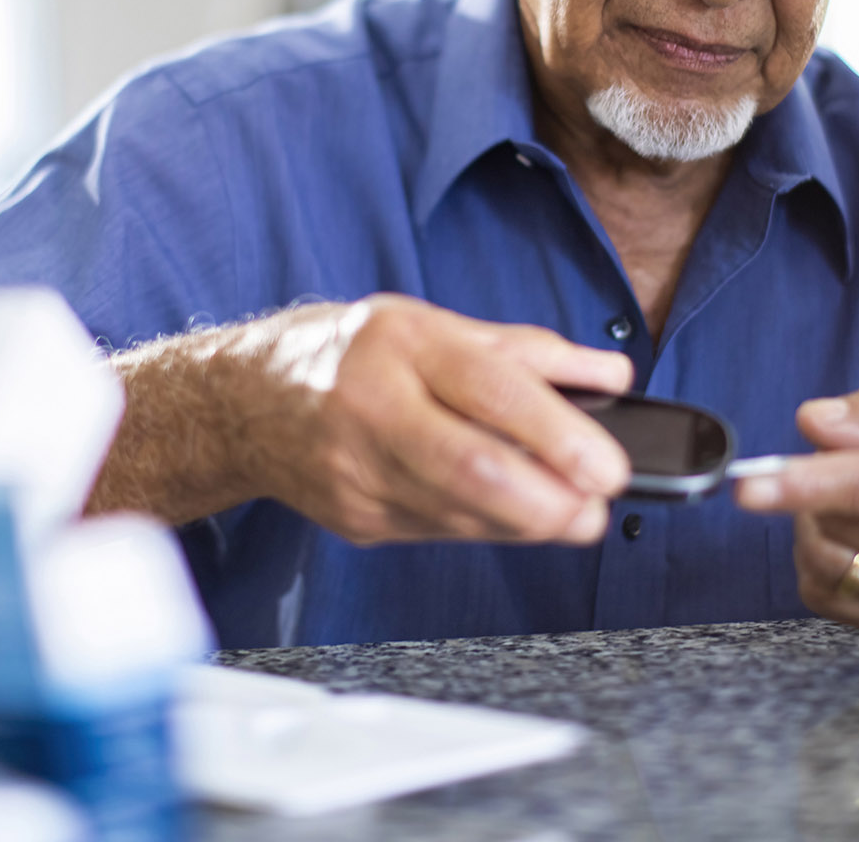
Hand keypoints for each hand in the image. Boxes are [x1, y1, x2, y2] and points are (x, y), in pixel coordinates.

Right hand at [224, 294, 634, 545]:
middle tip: (595, 508)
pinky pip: (440, 532)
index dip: (558, 435)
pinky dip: (487, 526)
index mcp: (400, 345)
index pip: (490, 390)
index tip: (609, 468)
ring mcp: (357, 473)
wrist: (247, 402)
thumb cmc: (354, 355)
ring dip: (528, 523)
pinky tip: (510, 512)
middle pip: (471, 469)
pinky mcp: (355, 521)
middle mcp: (372, 408)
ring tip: (570, 512)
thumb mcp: (436, 326)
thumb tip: (610, 376)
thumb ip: (528, 352)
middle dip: (548, 503)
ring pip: (461, 515)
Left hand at [734, 380, 858, 642]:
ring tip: (851, 500)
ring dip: (814, 523)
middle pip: (841, 522)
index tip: (751, 485)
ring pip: (827, 561)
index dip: (809, 486)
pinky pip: (829, 597)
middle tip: (847, 462)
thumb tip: (812, 424)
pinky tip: (851, 537)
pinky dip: (818, 561)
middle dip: (815, 485)